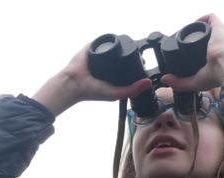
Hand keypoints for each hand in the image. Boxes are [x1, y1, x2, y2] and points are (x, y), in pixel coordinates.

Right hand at [32, 44, 151, 116]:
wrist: (75, 82)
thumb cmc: (92, 91)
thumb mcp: (116, 93)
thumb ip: (132, 90)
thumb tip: (149, 82)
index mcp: (113, 77)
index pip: (128, 69)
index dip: (137, 66)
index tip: (144, 63)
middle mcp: (108, 65)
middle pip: (123, 56)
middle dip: (132, 54)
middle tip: (140, 54)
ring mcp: (100, 55)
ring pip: (115, 47)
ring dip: (123, 45)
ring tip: (132, 45)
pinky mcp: (93, 47)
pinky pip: (103, 40)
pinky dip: (110, 39)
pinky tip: (119, 40)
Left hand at [161, 14, 223, 91]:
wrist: (223, 67)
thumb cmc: (214, 76)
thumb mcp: (193, 82)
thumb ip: (179, 82)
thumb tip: (165, 79)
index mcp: (212, 59)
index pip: (203, 51)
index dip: (193, 50)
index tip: (183, 51)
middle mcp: (215, 46)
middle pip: (204, 38)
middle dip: (193, 37)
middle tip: (183, 41)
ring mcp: (218, 36)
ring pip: (206, 28)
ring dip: (197, 27)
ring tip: (187, 31)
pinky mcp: (218, 28)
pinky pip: (211, 18)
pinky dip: (203, 18)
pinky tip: (195, 23)